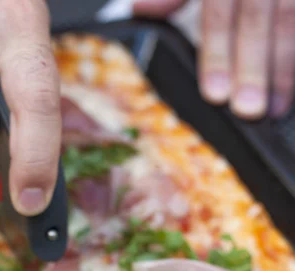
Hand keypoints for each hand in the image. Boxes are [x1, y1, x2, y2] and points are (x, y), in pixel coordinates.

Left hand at [134, 0, 294, 119]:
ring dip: (285, 67)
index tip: (216, 94)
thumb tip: (140, 12)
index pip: (219, 13)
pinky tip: (291, 89)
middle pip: (259, 18)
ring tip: (275, 108)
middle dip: (253, 66)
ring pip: (290, 18)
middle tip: (247, 109)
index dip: (218, 53)